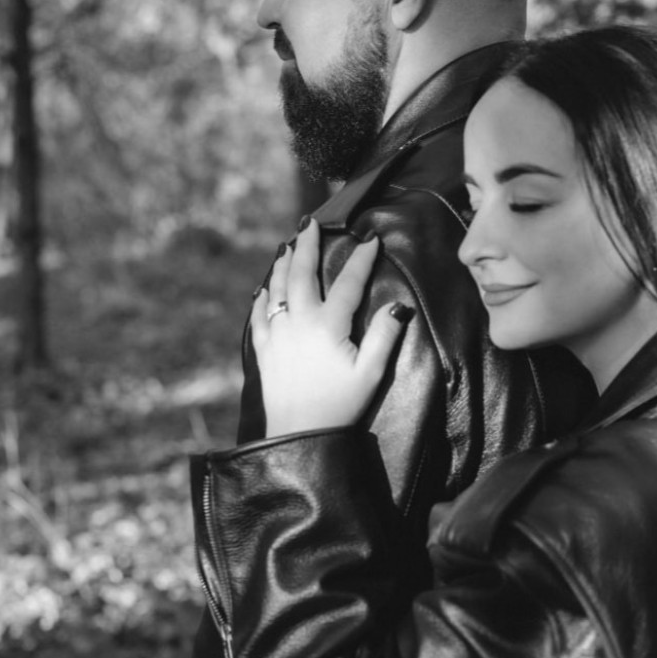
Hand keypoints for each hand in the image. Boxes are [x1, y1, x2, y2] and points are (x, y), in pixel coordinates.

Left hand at [251, 218, 410, 439]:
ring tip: (288, 245)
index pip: (348, 283)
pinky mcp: (263, 349)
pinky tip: (264, 288)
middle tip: (311, 223)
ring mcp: (277, 333)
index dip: (362, 259)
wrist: (297, 434)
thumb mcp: (370, 374)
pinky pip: (259, 315)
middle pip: (302, 273)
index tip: (371, 239)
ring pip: (278, 288)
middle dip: (307, 245)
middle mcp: (299, 321)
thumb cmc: (340, 405)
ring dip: (283, 263)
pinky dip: (262, 296)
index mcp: (328, 325)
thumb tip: (398, 307)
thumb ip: (384, 337)